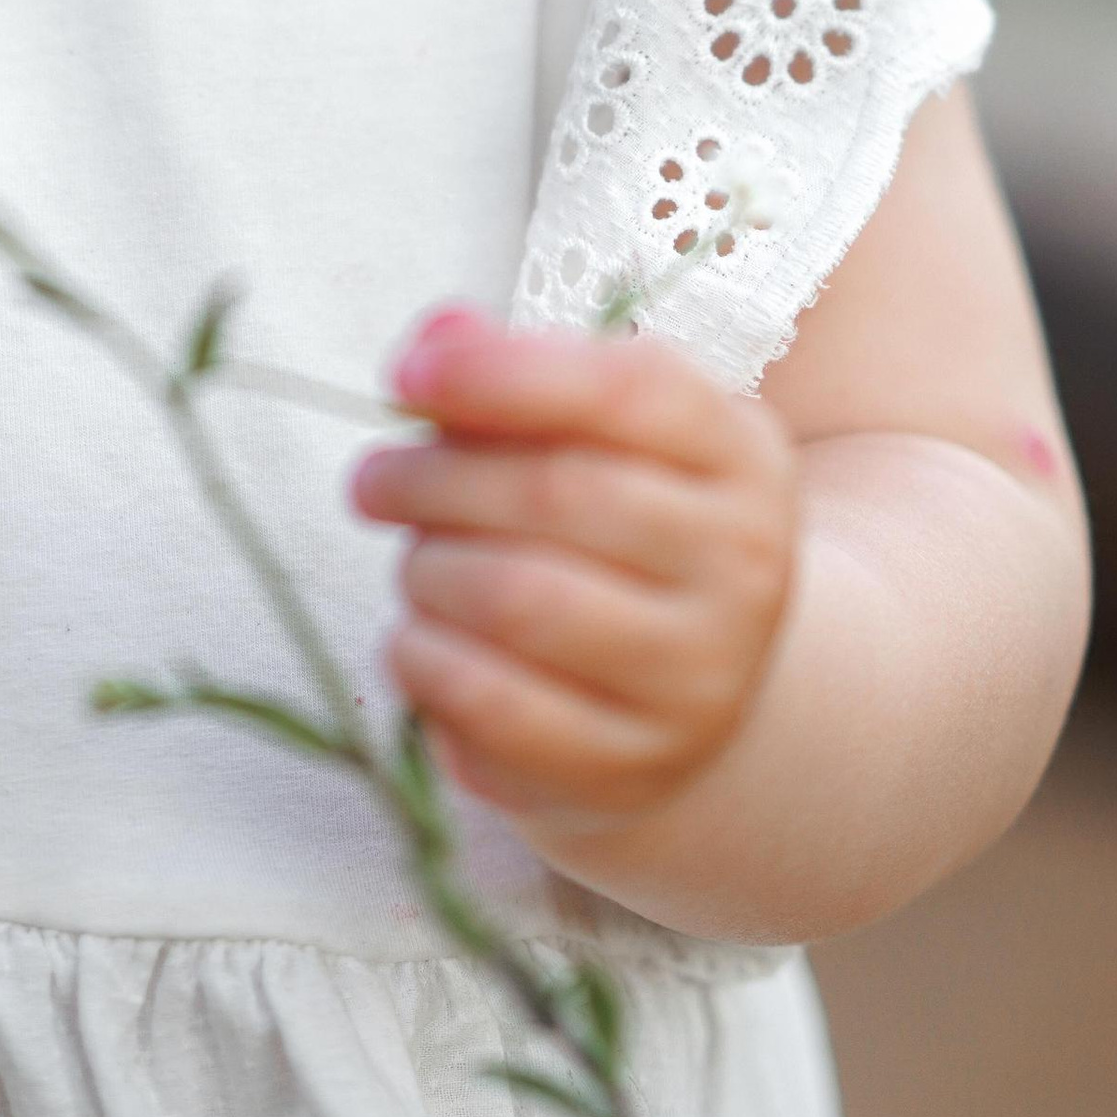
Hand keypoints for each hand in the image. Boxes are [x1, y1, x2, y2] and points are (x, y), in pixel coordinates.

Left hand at [350, 306, 796, 830]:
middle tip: (374, 481)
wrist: (688, 679)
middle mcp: (741, 569)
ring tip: (413, 563)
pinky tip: (413, 639)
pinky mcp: (632, 769)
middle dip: (434, 478)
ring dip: (428, 571)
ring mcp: (697, 680)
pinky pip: (498, 710)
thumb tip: (435, 348)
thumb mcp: (597, 429)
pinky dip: (427, 664)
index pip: (627, 391)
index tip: (406, 378)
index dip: (500, 373)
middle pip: (557, 495)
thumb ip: (512, 369)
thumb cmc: (618, 522)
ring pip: (520, 601)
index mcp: (740, 455)